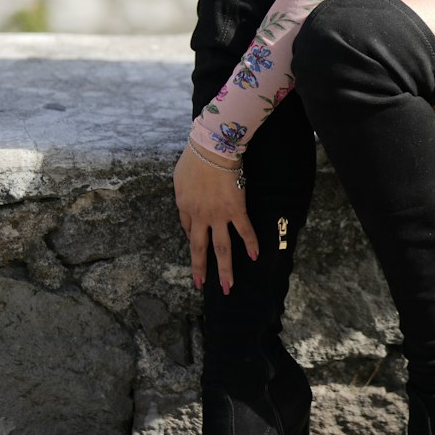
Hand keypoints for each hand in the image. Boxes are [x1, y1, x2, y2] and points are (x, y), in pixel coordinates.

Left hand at [174, 143, 259, 290]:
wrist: (213, 148)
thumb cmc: (195, 157)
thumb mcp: (179, 176)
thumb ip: (182, 192)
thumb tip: (186, 200)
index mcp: (184, 206)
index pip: (187, 229)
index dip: (193, 239)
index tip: (197, 244)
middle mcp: (200, 216)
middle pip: (200, 248)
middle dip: (201, 269)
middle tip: (201, 285)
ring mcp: (219, 215)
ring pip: (222, 248)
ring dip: (225, 269)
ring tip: (228, 286)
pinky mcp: (236, 209)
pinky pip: (245, 230)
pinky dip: (251, 244)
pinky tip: (255, 256)